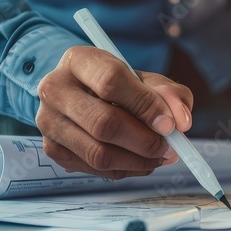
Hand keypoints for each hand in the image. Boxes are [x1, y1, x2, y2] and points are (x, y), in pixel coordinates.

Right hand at [35, 46, 192, 179]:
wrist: (79, 94)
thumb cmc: (116, 84)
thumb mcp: (143, 79)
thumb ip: (168, 93)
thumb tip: (181, 122)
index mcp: (78, 60)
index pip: (111, 81)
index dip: (146, 106)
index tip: (170, 125)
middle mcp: (55, 89)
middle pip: (104, 123)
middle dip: (145, 141)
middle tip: (169, 147)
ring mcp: (49, 121)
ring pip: (98, 153)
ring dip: (138, 161)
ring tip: (159, 156)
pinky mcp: (52, 149)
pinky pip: (94, 169)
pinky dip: (125, 170)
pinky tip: (139, 161)